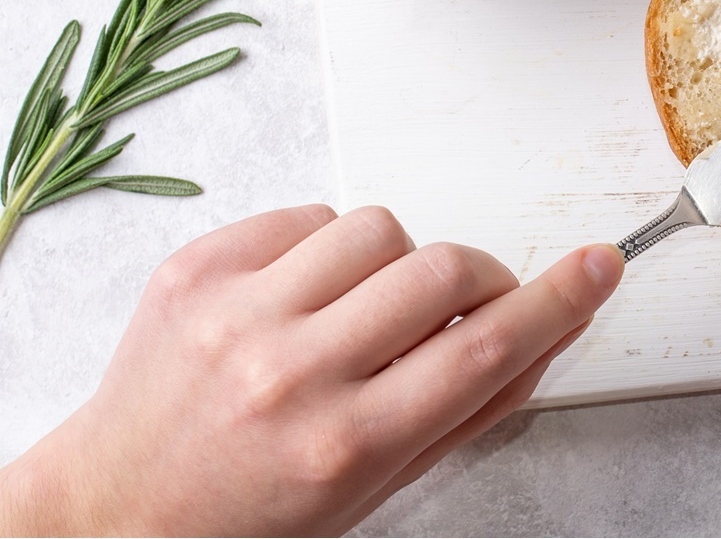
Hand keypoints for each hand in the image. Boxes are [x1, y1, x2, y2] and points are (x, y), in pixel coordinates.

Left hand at [0, 205, 622, 535]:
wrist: (119, 511)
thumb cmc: (252, 514)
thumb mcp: (379, 489)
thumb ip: (469, 411)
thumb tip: (545, 335)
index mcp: (347, 444)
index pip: (487, 348)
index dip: (559, 300)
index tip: (598, 266)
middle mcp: (291, 374)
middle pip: (444, 272)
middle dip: (482, 279)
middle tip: (473, 302)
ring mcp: (237, 315)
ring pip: (380, 228)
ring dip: (400, 262)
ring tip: (370, 308)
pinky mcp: (197, 269)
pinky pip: (308, 214)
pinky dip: (329, 245)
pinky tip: (311, 293)